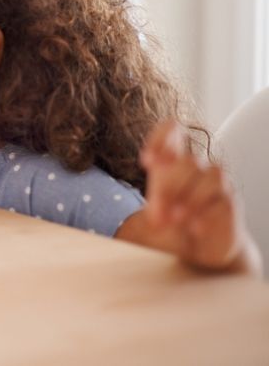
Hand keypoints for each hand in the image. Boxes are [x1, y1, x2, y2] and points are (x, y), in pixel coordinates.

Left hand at [140, 120, 251, 270]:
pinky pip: (223, 200)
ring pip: (210, 175)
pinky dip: (206, 214)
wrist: (198, 249)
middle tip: (156, 215)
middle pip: (188, 161)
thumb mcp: (157, 205)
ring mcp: (218, 183)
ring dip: (190, 198)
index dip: (161, 137)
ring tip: (174, 220)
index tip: (147, 162)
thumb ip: (157, 186)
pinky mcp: (230, 203)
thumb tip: (158, 169)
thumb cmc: (173, 220)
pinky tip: (193, 228)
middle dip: (169, 187)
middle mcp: (198, 167)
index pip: (174, 129)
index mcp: (174, 160)